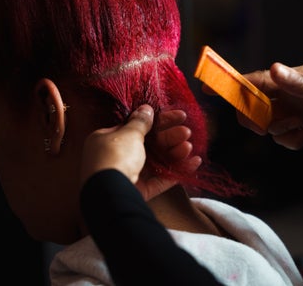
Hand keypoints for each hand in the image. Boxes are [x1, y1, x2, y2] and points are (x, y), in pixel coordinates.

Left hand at [80, 104, 201, 199]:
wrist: (110, 192)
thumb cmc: (115, 156)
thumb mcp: (128, 133)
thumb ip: (140, 122)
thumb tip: (145, 109)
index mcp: (108, 139)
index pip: (136, 127)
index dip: (157, 121)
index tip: (178, 116)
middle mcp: (117, 157)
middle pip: (149, 144)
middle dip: (169, 137)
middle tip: (186, 132)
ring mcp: (128, 175)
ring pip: (156, 162)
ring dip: (174, 152)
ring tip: (188, 146)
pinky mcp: (139, 191)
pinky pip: (160, 179)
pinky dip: (176, 171)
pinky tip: (193, 163)